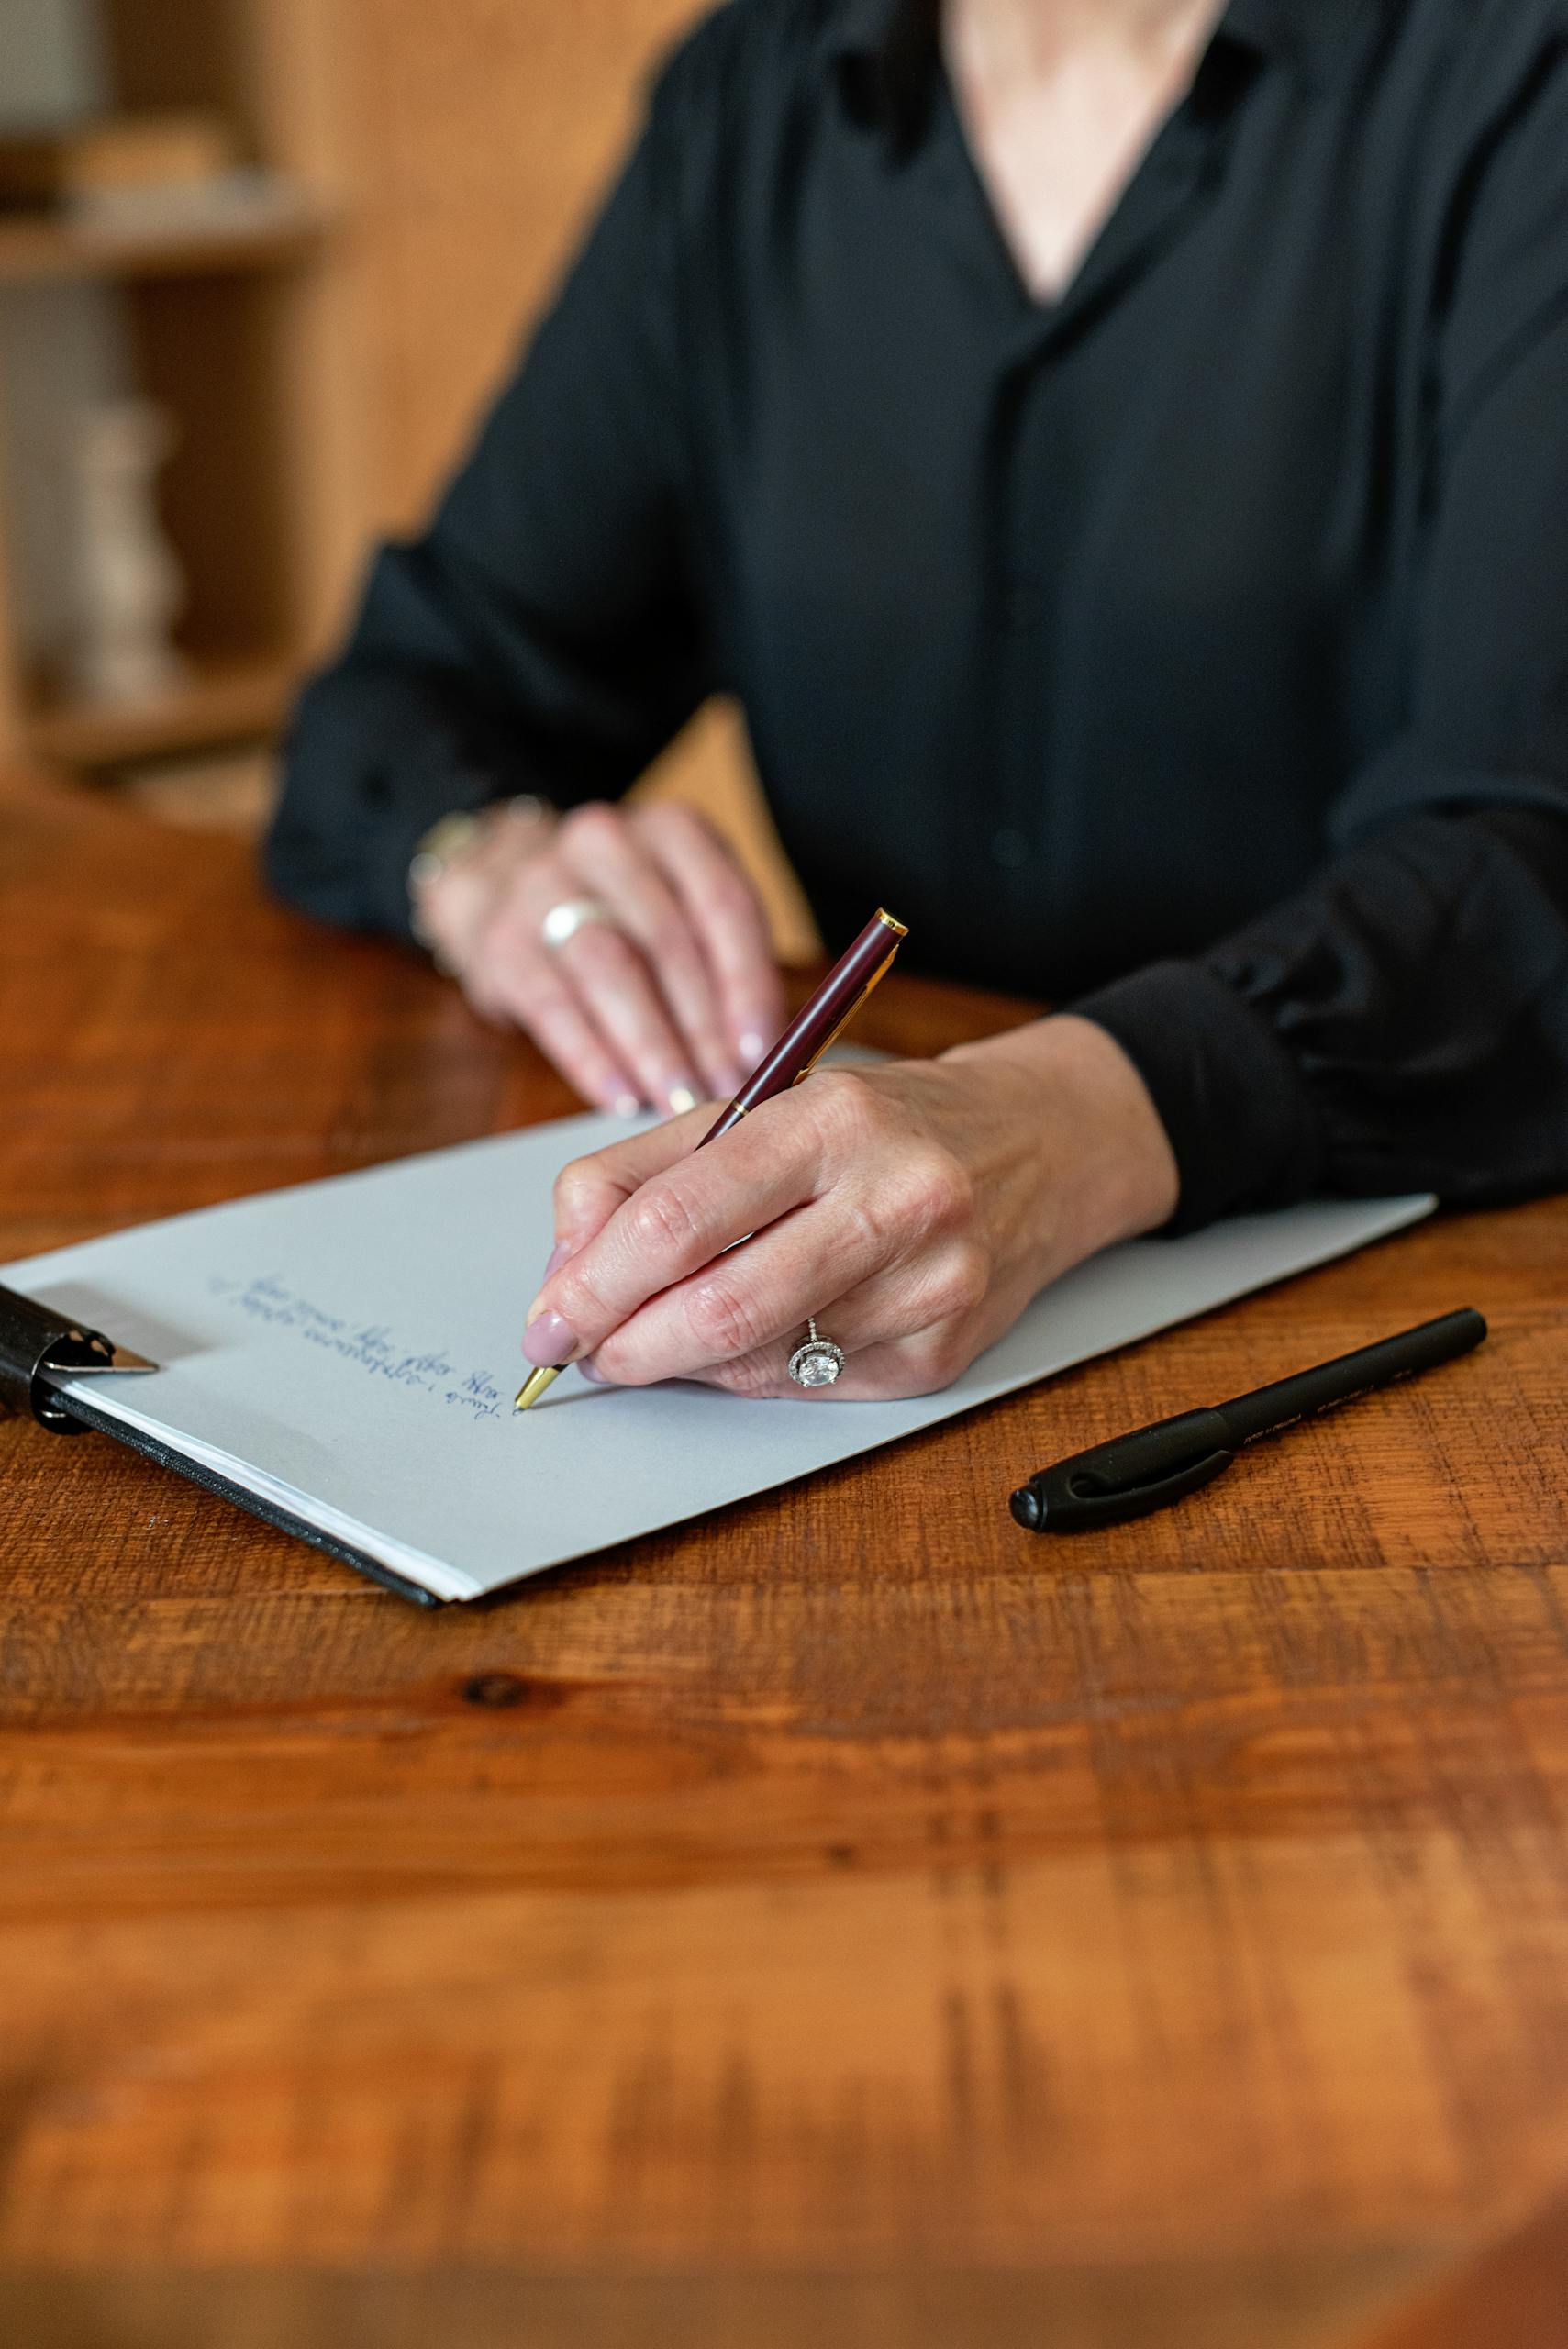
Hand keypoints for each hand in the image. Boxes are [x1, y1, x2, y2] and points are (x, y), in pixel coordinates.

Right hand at [417, 798, 787, 1114]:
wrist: (504, 885)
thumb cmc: (625, 914)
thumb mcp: (683, 909)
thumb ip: (727, 968)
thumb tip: (773, 1058)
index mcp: (673, 832)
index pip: (723, 904)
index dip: (748, 983)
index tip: (763, 1050)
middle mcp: (607, 843)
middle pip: (668, 942)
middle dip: (703, 1029)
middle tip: (727, 1093)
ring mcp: (545, 884)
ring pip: (609, 969)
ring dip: (652, 1047)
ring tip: (678, 1101)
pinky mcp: (502, 940)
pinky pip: (552, 1005)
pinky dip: (592, 1059)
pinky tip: (621, 1098)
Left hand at [520, 1016, 1179, 1398]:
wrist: (1042, 1146)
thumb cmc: (881, 1126)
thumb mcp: (764, 1107)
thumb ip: (646, 1172)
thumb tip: (566, 1268)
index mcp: (832, 1119)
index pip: (680, 1217)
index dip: (592, 1282)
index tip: (546, 1316)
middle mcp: (895, 1199)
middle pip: (719, 1306)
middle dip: (624, 1344)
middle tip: (580, 1351)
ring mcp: (931, 1285)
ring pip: (760, 1360)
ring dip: (682, 1362)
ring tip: (653, 1338)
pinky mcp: (943, 1353)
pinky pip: (809, 1389)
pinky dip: (752, 1373)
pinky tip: (747, 1340)